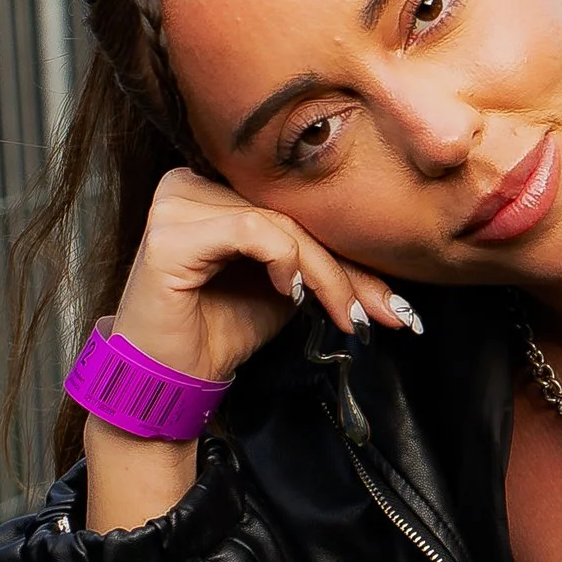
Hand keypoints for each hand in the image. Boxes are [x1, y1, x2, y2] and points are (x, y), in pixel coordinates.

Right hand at [83, 169, 412, 532]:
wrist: (168, 378)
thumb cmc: (220, 329)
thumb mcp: (284, 288)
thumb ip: (316, 261)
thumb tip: (384, 261)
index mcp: (214, 185)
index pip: (294, 208)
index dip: (348, 252)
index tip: (394, 301)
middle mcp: (189, 182)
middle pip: (290, 214)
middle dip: (347, 269)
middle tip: (387, 313)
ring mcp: (174, 203)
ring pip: (278, 223)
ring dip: (324, 274)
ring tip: (346, 315)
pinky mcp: (168, 233)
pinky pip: (249, 230)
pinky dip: (283, 261)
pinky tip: (290, 293)